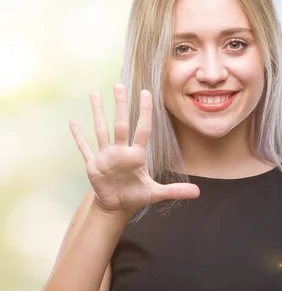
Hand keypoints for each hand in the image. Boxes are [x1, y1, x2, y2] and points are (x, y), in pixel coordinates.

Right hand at [69, 84, 199, 216]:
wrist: (117, 206)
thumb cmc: (136, 196)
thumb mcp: (156, 193)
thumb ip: (175, 191)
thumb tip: (198, 193)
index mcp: (136, 156)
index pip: (142, 129)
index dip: (145, 112)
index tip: (146, 93)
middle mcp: (121, 151)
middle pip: (121, 124)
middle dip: (120, 105)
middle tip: (120, 84)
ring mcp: (106, 156)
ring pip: (101, 130)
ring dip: (98, 112)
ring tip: (95, 93)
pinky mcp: (93, 164)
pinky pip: (84, 147)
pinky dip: (79, 136)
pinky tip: (73, 122)